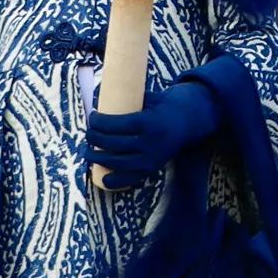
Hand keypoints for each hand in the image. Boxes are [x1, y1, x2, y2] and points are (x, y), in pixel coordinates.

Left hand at [88, 74, 222, 186]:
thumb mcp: (149, 99)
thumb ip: (129, 100)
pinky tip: (104, 178)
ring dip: (99, 159)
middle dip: (95, 139)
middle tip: (89, 133)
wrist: (189, 122)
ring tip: (88, 154)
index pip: (117, 125)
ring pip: (119, 162)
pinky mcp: (153, 168)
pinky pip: (131, 178)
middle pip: (114, 144)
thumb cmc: (164, 107)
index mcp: (149, 123)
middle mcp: (150, 143)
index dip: (100, 122)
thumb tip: (99, 97)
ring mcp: (152, 158)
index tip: (93, 117)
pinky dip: (116, 180)